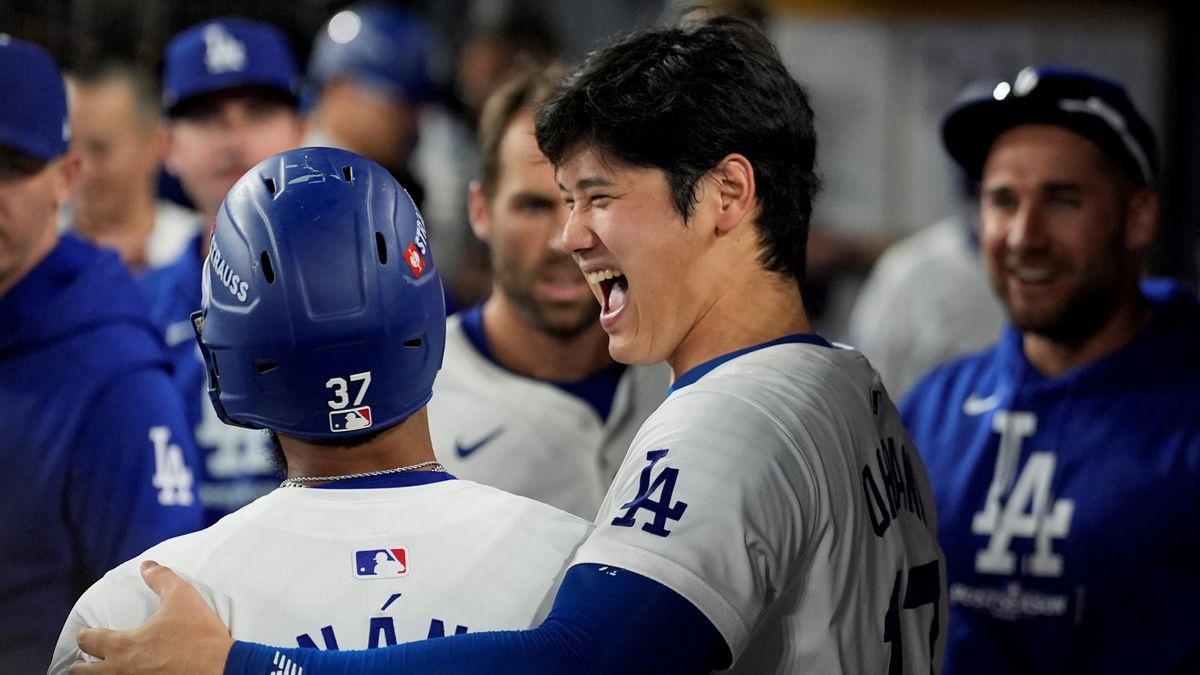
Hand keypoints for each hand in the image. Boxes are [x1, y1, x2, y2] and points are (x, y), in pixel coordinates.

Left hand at [69, 561, 232, 673]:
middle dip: (80, 665)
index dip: (85, 634)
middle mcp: (120, 670)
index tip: (89, 632)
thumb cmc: (199, 636)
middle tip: (86, 660)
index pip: (87, 640)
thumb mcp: (183, 597)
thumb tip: (147, 565)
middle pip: (81, 673)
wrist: (221, 669)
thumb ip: (161, 578)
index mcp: (123, 645)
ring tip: (103, 672)